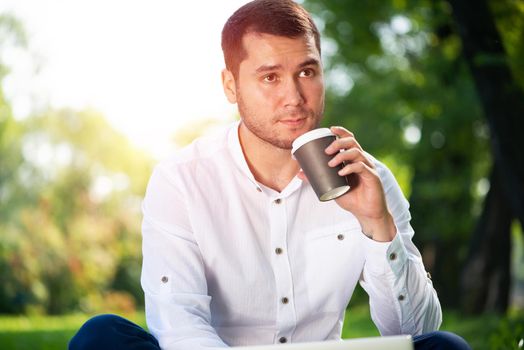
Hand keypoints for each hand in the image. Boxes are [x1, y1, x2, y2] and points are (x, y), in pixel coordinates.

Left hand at [300, 126, 395, 241]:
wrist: (366, 214)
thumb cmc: (351, 198)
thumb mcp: (332, 187)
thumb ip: (318, 179)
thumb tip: (299, 173)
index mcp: (353, 160)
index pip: (349, 140)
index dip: (341, 132)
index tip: (330, 128)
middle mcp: (362, 161)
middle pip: (352, 143)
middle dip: (338, 142)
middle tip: (326, 150)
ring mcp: (368, 168)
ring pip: (357, 152)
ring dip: (342, 155)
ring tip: (330, 163)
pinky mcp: (373, 177)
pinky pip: (362, 167)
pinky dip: (350, 168)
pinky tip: (341, 172)